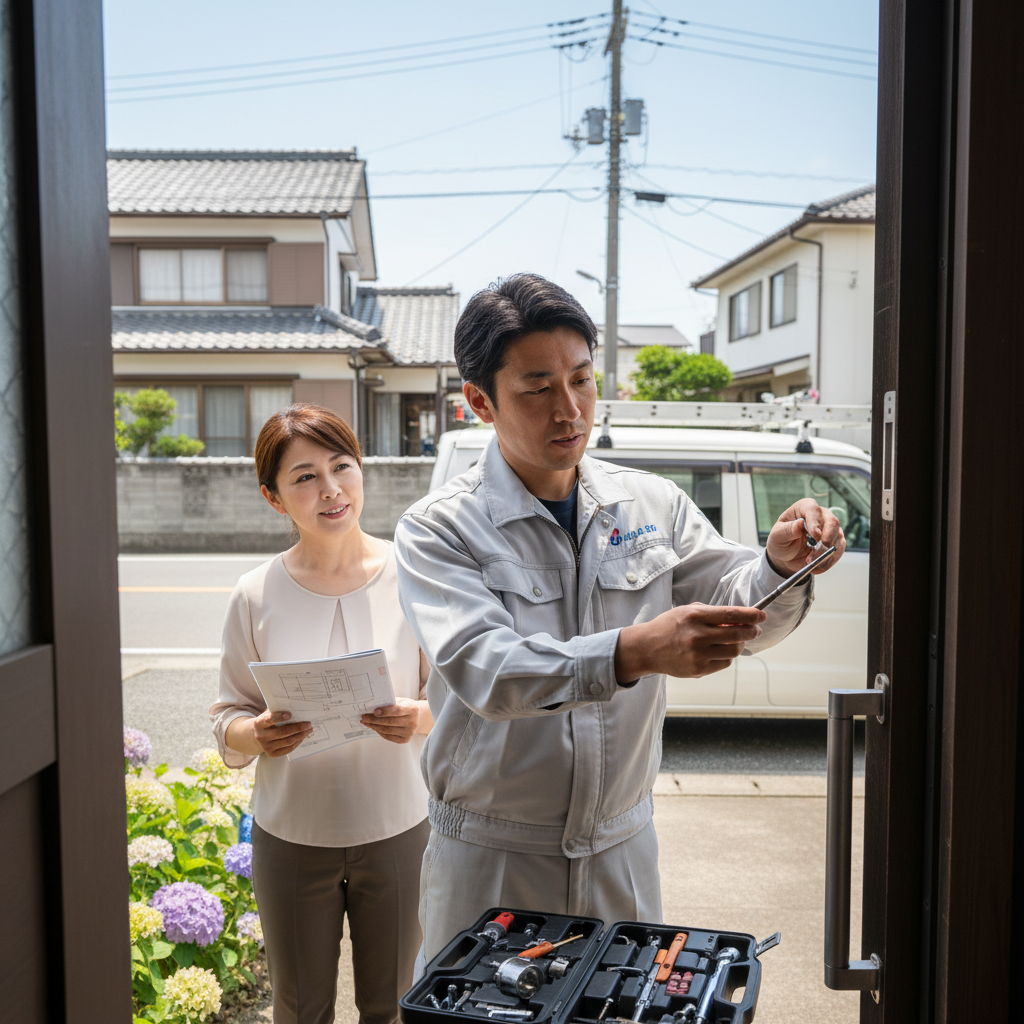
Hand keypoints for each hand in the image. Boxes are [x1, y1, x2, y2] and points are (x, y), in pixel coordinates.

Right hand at [249, 709, 311, 757]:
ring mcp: (266, 746)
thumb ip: (278, 710)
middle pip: (282, 732)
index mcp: (259, 723)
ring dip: (300, 735)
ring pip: (287, 741)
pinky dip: (297, 742)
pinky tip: (302, 737)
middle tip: (308, 724)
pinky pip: (288, 749)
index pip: (269, 720)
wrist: (256, 736)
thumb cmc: (267, 721)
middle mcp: (261, 736)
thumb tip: (296, 707)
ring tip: (308, 730)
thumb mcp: (269, 713)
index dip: (279, 717)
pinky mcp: (272, 754)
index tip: (290, 714)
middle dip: (298, 728)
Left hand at [360, 699, 424, 743]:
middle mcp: (412, 722)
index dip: (385, 711)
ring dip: (374, 726)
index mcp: (412, 709)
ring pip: (388, 730)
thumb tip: (372, 706)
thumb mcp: (401, 701)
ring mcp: (409, 732)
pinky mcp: (405, 739)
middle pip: (390, 722)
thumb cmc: (405, 706)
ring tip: (366, 722)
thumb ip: (390, 703)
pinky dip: (379, 732)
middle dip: (374, 720)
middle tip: (364, 717)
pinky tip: (374, 727)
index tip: (374, 711)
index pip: (397, 710)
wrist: (417, 717)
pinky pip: (389, 737)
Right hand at [616, 604, 766, 680]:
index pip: (731, 614)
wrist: (648, 647)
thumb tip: (739, 620)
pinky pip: (724, 663)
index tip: (761, 615)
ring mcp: (698, 654)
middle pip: (737, 634)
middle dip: (752, 631)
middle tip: (755, 630)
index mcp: (696, 616)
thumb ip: (712, 614)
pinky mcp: (698, 669)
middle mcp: (698, 635)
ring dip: (740, 645)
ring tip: (735, 641)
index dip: (751, 615)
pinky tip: (720, 651)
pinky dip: (727, 657)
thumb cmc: (670, 626)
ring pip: (734, 651)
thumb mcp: (687, 611)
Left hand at [765, 499, 845, 576]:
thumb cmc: (781, 540)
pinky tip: (816, 567)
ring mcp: (831, 528)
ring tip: (809, 562)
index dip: (815, 522)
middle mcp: (821, 515)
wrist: (787, 555)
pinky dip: (828, 562)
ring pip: (837, 538)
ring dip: (824, 554)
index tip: (815, 536)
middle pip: (832, 522)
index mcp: (804, 507)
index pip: (813, 510)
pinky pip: (838, 551)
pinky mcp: (836, 542)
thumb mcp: (777, 536)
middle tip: (818, 552)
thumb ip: (788, 530)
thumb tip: (800, 524)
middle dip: (827, 538)